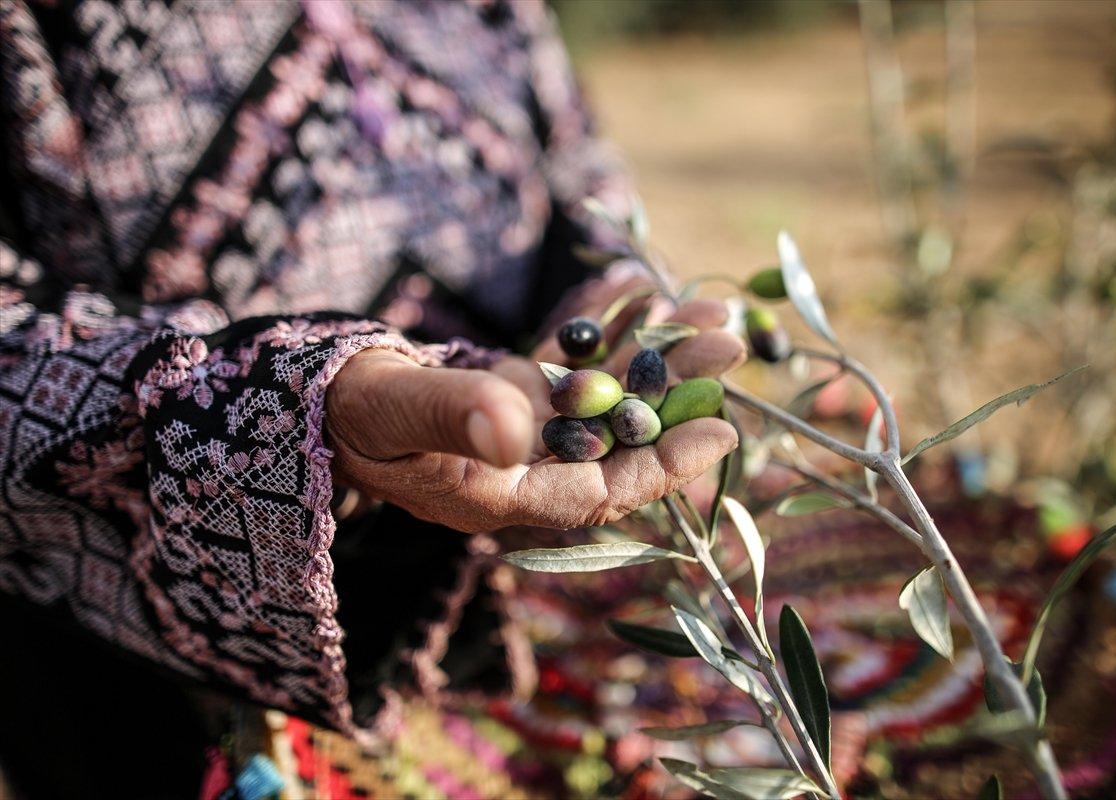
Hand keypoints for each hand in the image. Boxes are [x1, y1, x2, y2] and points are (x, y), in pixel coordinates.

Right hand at [325, 282, 744, 533]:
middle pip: (621, 429)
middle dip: (678, 387)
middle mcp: (531, 463)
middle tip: (730, 339)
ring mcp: (528, 422)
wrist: (322, 395)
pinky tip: (634, 279)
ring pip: (608, 386)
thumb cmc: (355, 415)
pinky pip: (574, 351)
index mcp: (510, 492)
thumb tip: (518, 428)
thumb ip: (455, 417)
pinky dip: (603, 318)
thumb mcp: (399, 415)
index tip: (723, 428)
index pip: (605, 491)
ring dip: (657, 346)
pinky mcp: (517, 385)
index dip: (667, 465)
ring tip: (707, 304)